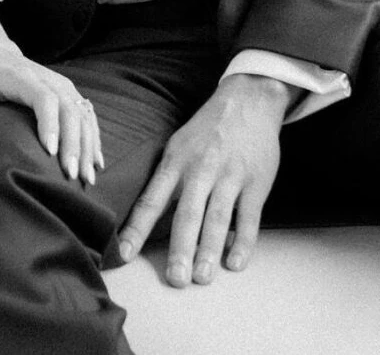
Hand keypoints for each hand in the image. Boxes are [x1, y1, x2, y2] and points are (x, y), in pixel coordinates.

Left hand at [0, 39, 102, 184]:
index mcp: (25, 78)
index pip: (44, 98)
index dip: (50, 124)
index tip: (50, 152)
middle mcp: (50, 80)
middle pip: (70, 110)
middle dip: (73, 144)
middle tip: (71, 176)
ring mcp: (64, 87)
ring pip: (83, 115)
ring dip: (87, 146)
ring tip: (86, 178)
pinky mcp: (70, 94)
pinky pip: (88, 117)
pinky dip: (93, 139)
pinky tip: (95, 163)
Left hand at [115, 73, 290, 286]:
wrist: (248, 100)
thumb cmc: (207, 130)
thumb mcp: (178, 145)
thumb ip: (165, 179)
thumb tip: (144, 216)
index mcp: (176, 161)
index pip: (151, 199)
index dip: (137, 228)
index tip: (123, 254)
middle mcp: (201, 169)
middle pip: (188, 213)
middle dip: (180, 248)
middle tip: (175, 279)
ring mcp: (230, 176)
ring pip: (218, 218)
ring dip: (210, 250)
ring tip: (203, 277)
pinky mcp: (256, 182)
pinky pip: (249, 217)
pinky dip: (244, 242)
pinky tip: (235, 263)